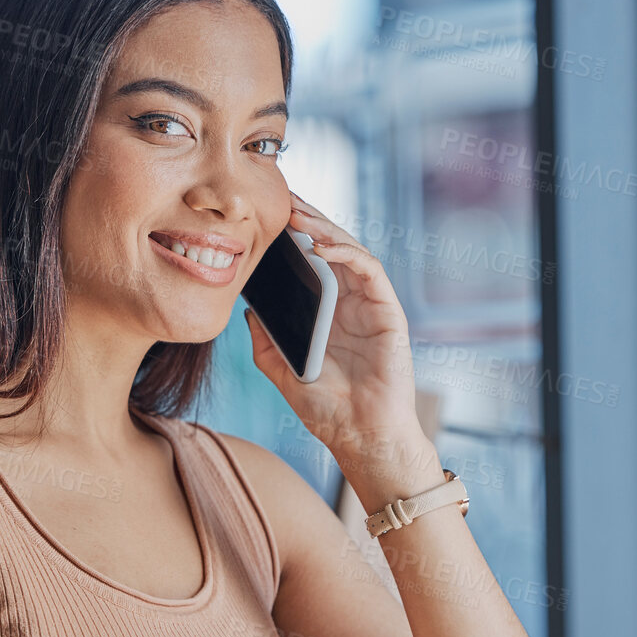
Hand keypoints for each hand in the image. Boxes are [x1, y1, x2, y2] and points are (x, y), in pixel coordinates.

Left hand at [244, 192, 427, 469]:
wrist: (361, 437)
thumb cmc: (327, 411)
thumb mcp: (282, 372)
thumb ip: (266, 342)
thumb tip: (248, 311)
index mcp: (328, 313)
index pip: (312, 263)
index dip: (294, 236)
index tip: (267, 216)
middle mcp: (351, 303)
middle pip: (332, 248)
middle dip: (309, 220)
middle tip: (283, 198)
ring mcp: (371, 305)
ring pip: (351, 250)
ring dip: (326, 229)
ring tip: (298, 216)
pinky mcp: (388, 311)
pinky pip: (370, 270)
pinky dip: (347, 253)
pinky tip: (321, 247)